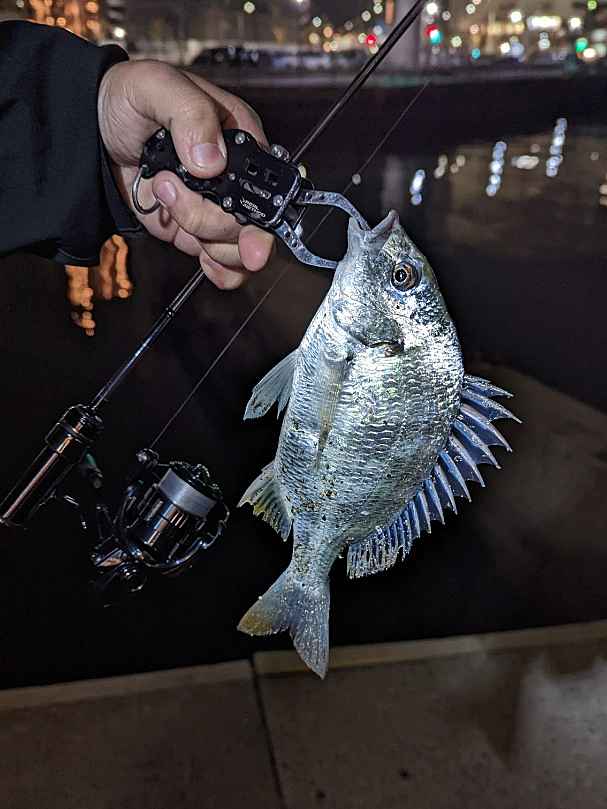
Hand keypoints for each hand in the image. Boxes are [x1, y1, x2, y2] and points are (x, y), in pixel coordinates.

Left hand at [97, 60, 273, 288]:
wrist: (92, 133)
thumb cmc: (128, 100)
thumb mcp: (157, 86)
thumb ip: (190, 114)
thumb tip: (211, 161)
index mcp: (240, 140)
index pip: (269, 181)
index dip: (258, 204)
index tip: (234, 212)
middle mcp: (235, 178)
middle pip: (256, 224)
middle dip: (221, 227)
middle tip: (183, 213)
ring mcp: (217, 208)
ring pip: (239, 249)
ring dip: (206, 240)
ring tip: (165, 200)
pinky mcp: (197, 230)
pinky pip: (226, 265)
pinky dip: (220, 271)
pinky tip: (201, 256)